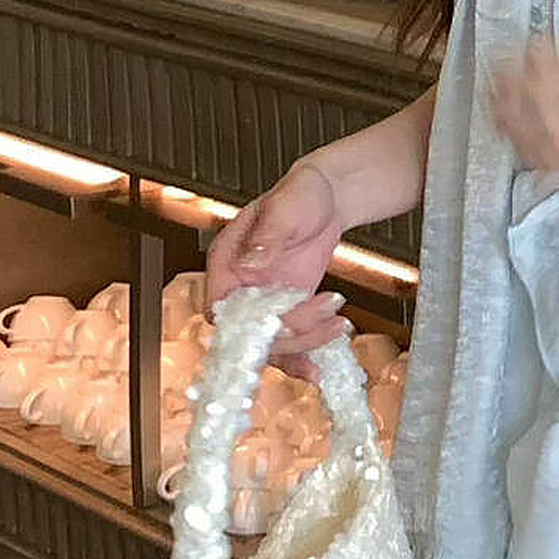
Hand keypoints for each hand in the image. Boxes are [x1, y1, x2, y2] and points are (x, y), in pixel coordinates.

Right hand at [205, 162, 349, 376]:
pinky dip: (305, 354)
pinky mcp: (288, 309)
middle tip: (324, 316)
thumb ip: (268, 237)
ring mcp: (264, 301)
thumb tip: (250, 263)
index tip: (276, 325)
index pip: (219, 306)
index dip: (241, 325)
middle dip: (287, 334)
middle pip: (249, 333)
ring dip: (303, 346)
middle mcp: (241, 287)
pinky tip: (322, 365)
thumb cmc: (301, 193)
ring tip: (338, 326)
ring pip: (271, 344)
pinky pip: (290, 341)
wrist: (329, 197)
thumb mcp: (285, 208)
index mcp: (227, 261)